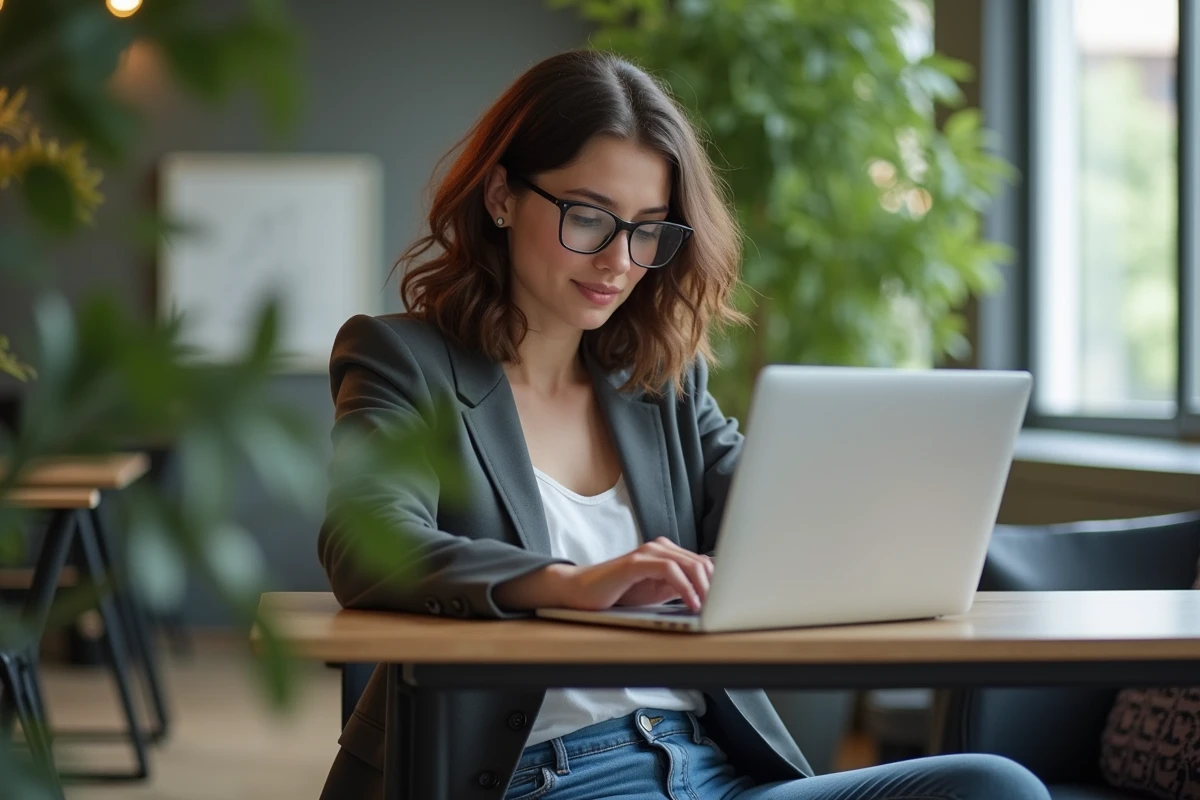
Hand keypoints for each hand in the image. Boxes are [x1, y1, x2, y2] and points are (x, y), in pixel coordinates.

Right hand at [494, 538, 712, 611]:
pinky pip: (670, 570)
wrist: (580, 592)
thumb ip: (680, 589)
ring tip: (711, 609)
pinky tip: (691, 603)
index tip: (731, 603)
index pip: (705, 564)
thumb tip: (710, 598)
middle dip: (718, 587)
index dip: (720, 583)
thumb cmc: (618, 595)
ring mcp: (648, 553)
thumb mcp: (656, 594)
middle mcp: (660, 548)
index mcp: (668, 554)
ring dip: (705, 588)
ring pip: (690, 564)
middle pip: (703, 563)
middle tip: (726, 609)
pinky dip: (685, 587)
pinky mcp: (636, 561)